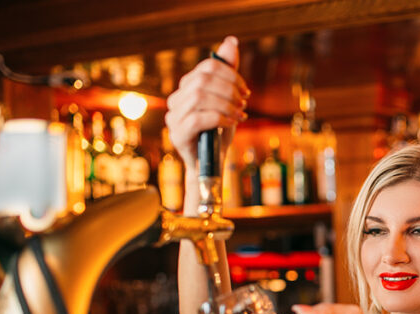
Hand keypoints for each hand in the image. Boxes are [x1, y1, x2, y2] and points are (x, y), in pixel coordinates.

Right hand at [165, 35, 249, 172]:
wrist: (211, 166)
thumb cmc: (218, 133)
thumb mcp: (228, 101)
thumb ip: (228, 73)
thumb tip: (231, 41)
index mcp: (187, 88)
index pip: (207, 67)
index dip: (230, 74)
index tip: (246, 91)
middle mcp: (176, 99)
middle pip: (203, 79)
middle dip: (229, 89)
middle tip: (244, 103)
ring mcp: (173, 117)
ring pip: (200, 97)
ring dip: (226, 104)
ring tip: (240, 114)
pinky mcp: (177, 134)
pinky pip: (198, 118)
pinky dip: (220, 118)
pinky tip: (231, 123)